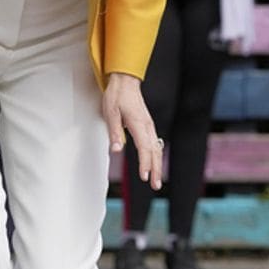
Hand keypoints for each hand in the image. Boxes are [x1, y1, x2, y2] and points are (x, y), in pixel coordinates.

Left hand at [103, 71, 162, 189]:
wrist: (125, 82)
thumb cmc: (116, 96)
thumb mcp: (110, 114)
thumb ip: (115, 132)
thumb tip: (116, 150)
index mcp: (139, 124)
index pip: (144, 148)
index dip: (145, 164)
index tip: (143, 177)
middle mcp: (148, 126)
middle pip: (154, 152)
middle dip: (155, 169)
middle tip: (155, 186)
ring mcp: (149, 125)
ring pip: (156, 148)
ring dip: (157, 165)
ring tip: (156, 180)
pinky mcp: (148, 125)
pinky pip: (154, 143)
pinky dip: (156, 156)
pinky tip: (154, 163)